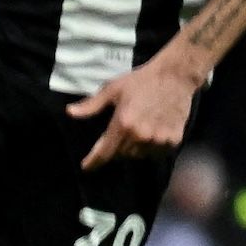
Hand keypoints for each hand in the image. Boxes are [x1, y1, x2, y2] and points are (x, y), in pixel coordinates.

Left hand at [68, 57, 201, 170]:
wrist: (175, 77)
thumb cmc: (140, 81)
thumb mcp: (111, 89)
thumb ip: (91, 105)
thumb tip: (70, 112)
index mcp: (123, 124)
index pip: (105, 151)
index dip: (94, 161)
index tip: (86, 168)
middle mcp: (141, 136)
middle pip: (121, 154)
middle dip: (114, 148)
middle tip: (117, 133)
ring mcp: (158, 140)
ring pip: (138, 155)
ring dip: (132, 149)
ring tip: (134, 131)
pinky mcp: (173, 140)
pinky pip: (155, 153)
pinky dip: (149, 148)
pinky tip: (149, 133)